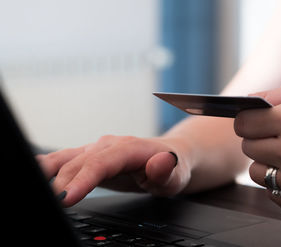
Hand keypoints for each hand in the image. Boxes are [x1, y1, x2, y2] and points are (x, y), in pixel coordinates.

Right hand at [37, 135, 191, 206]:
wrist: (170, 157)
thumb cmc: (172, 167)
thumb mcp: (176, 174)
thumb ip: (166, 169)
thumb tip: (160, 162)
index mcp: (129, 148)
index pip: (101, 163)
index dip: (82, 179)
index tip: (67, 198)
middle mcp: (110, 145)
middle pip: (79, 163)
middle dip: (60, 184)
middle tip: (49, 206)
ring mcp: (98, 149)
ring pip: (67, 159)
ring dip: (48, 173)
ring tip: (33, 187)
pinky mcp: (91, 156)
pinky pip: (66, 159)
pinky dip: (48, 166)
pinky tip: (34, 172)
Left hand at [234, 81, 280, 217]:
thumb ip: (277, 95)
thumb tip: (246, 102)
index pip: (242, 124)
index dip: (247, 121)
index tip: (253, 123)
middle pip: (247, 147)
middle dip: (259, 140)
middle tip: (279, 138)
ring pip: (256, 172)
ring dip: (267, 163)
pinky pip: (272, 193)